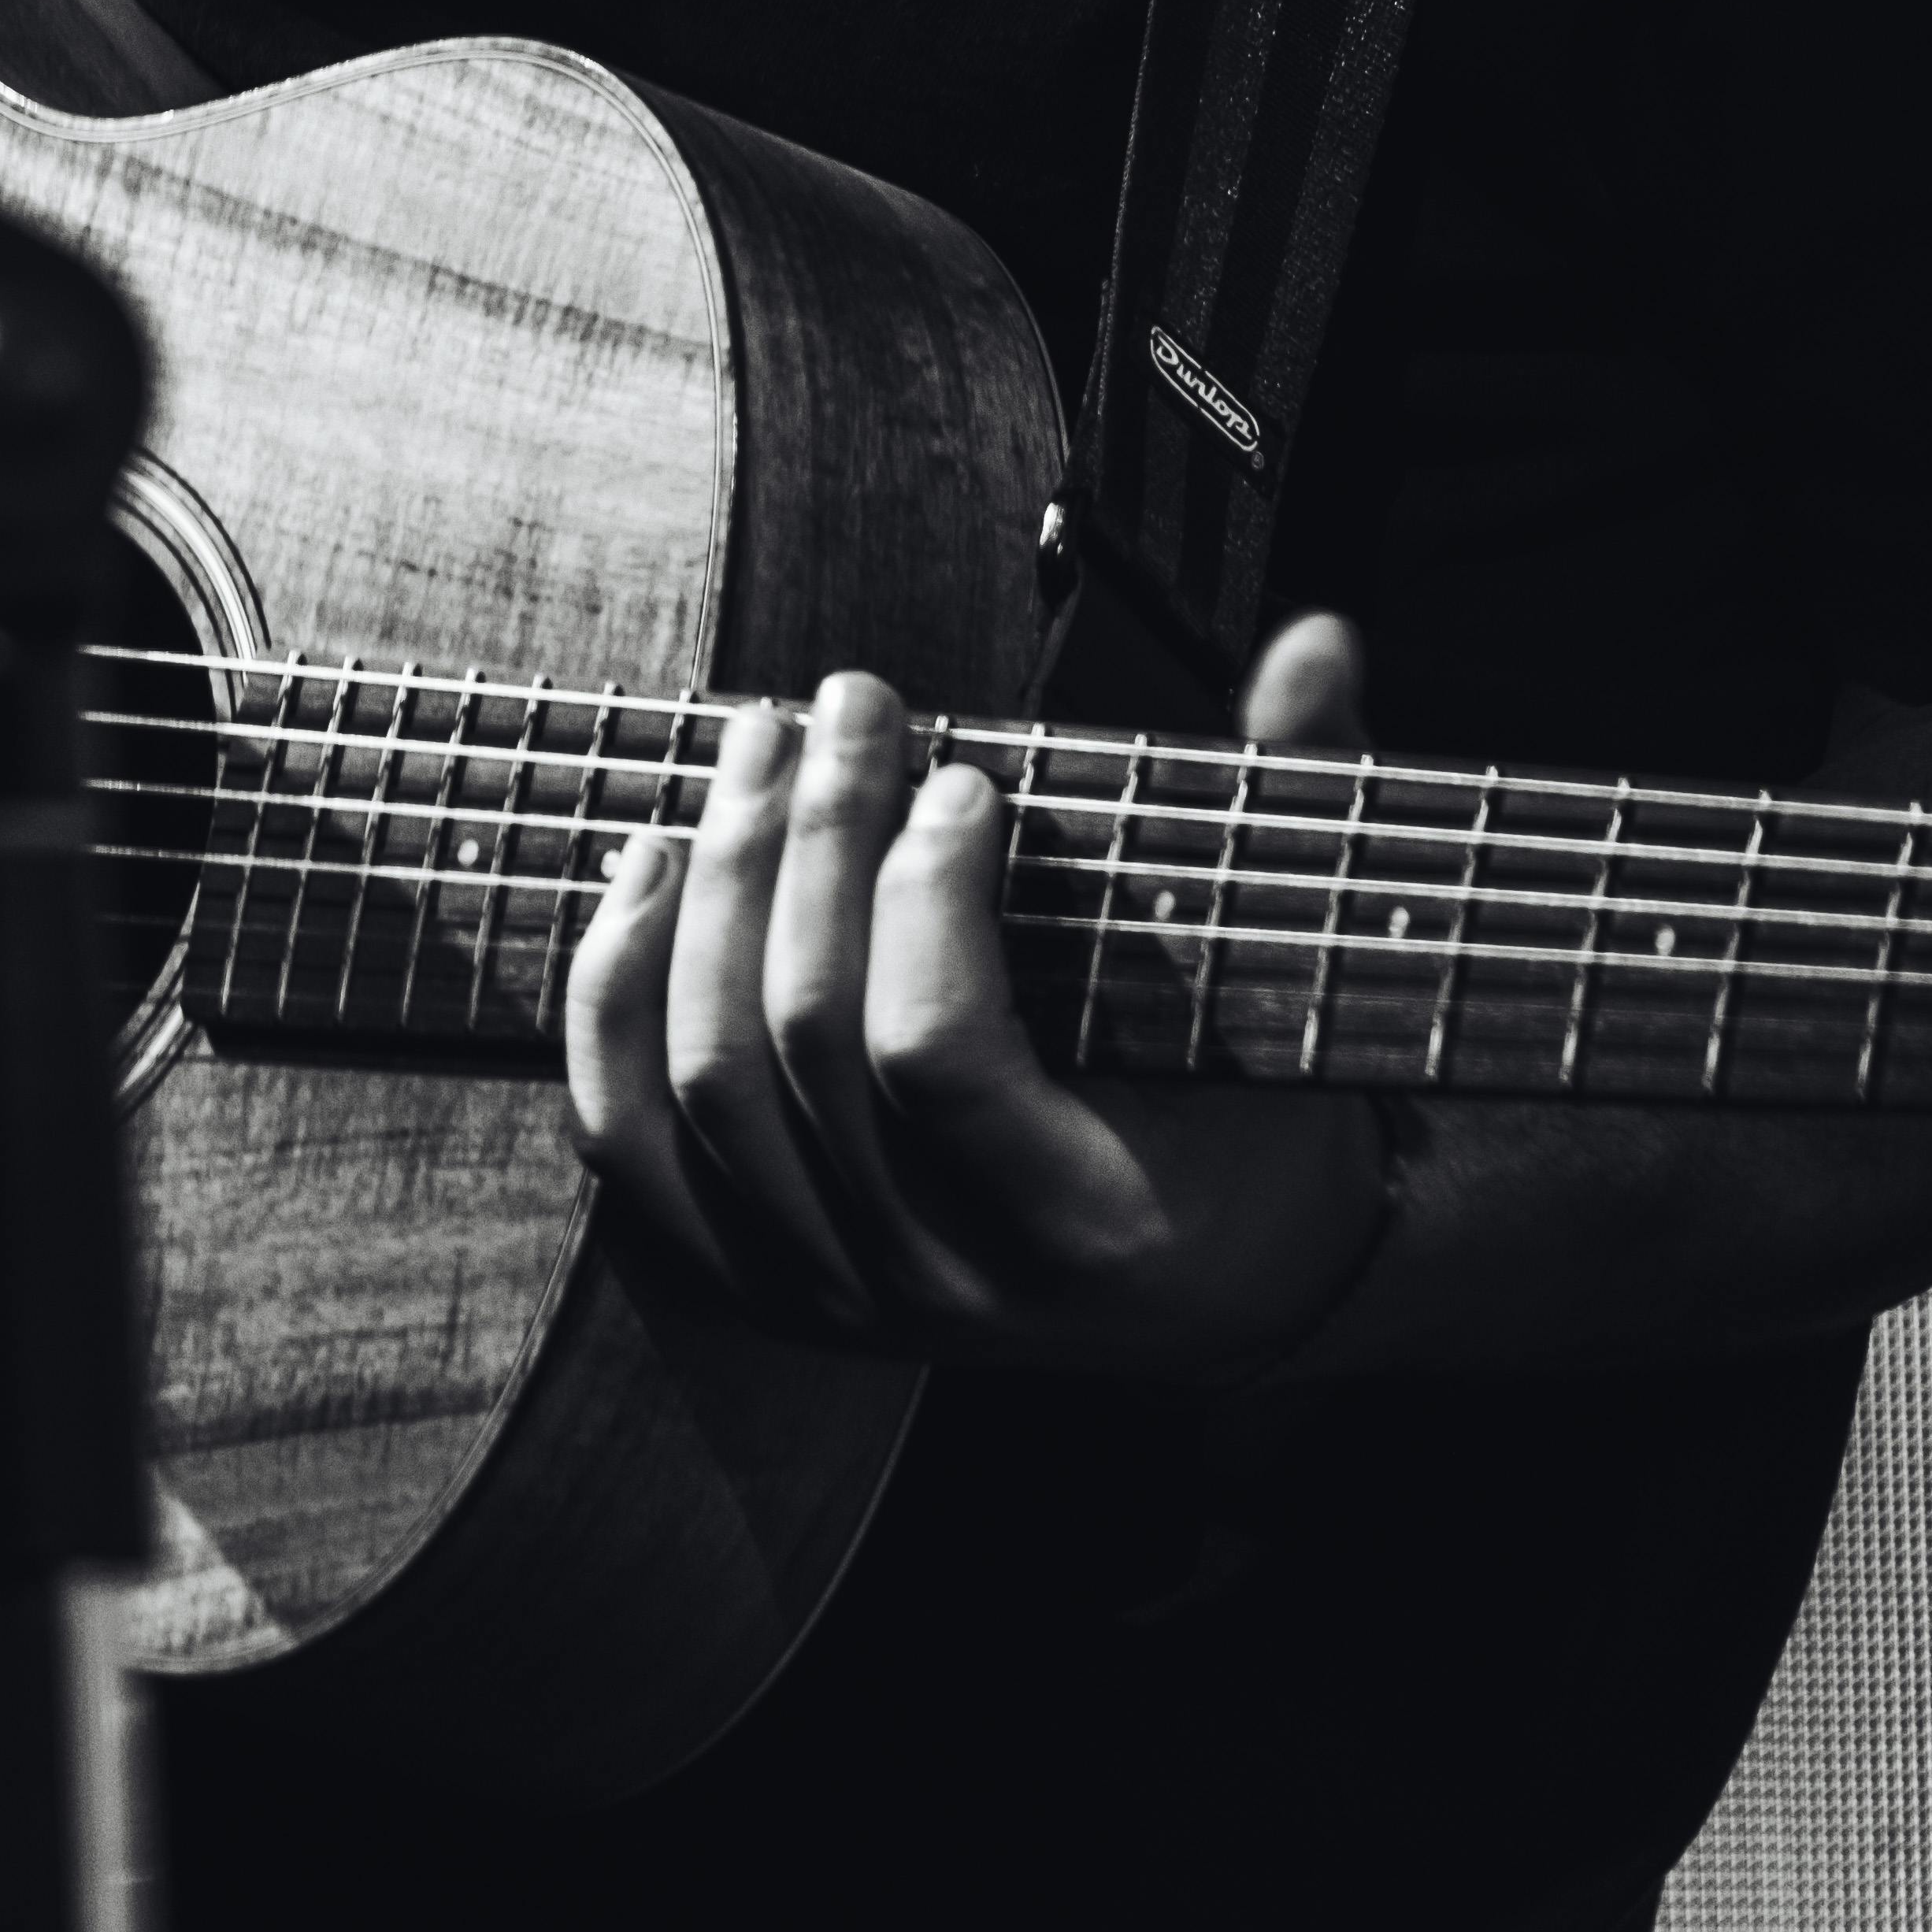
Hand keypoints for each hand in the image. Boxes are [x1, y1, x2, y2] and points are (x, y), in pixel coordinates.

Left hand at [563, 610, 1391, 1377]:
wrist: (1220, 1285)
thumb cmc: (1261, 1113)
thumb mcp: (1301, 987)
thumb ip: (1300, 803)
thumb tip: (1318, 643)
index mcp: (1085, 1223)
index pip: (933, 1057)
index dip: (924, 895)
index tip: (963, 776)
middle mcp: (941, 1283)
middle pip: (798, 1043)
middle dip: (811, 843)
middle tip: (854, 707)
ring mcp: (833, 1289)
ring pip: (702, 1081)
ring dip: (715, 888)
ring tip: (759, 750)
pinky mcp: (758, 1272)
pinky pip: (633, 1141)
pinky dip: (613, 997)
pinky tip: (648, 866)